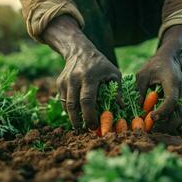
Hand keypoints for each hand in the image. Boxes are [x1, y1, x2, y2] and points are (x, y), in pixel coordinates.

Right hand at [43, 16, 120, 130]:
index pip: (87, 100)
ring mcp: (65, 81)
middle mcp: (74, 79)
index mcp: (89, 77)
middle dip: (78, 121)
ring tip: (81, 126)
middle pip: (73, 105)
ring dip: (73, 118)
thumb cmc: (100, 64)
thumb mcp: (113, 73)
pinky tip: (77, 115)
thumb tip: (121, 106)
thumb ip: (118, 90)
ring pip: (66, 105)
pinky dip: (70, 110)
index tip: (94, 126)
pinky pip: (64, 100)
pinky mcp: (60, 84)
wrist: (79, 51)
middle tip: (85, 130)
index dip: (89, 115)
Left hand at [136, 55, 181, 124]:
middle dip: (168, 124)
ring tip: (154, 128)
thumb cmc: (154, 65)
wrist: (170, 58)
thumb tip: (137, 108)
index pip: (171, 100)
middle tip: (153, 129)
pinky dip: (169, 119)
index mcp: (172, 82)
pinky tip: (158, 121)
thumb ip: (140, 90)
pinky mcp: (180, 98)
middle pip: (179, 112)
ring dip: (168, 124)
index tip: (151, 117)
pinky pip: (177, 112)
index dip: (162, 111)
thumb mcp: (143, 74)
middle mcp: (180, 90)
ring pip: (179, 115)